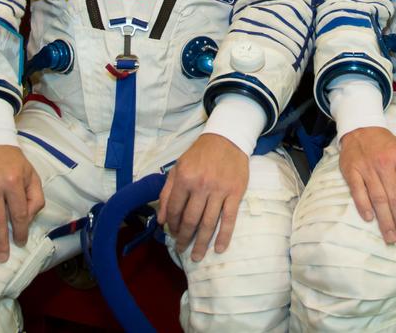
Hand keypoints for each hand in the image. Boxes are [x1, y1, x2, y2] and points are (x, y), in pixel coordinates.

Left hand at [158, 134, 248, 261]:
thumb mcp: (178, 168)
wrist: (227, 139)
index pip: (174, 209)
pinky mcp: (235, 193)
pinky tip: (220, 248)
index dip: (171, 224)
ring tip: (196, 257)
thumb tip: (160, 220)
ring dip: (201, 243)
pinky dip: (224, 236)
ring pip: (208, 223)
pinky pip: (229, 219)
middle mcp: (201, 186)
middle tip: (181, 249)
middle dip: (184, 238)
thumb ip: (166, 193)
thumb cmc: (200, 155)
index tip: (171, 233)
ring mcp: (219, 190)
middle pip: (190, 220)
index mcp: (184, 178)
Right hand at [339, 126, 395, 245]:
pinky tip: (369, 219)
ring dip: (385, 221)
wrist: (362, 129)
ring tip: (390, 237)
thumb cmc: (388, 147)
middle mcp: (385, 164)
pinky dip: (363, 206)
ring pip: (379, 199)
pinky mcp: (351, 170)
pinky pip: (358, 191)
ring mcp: (367, 168)